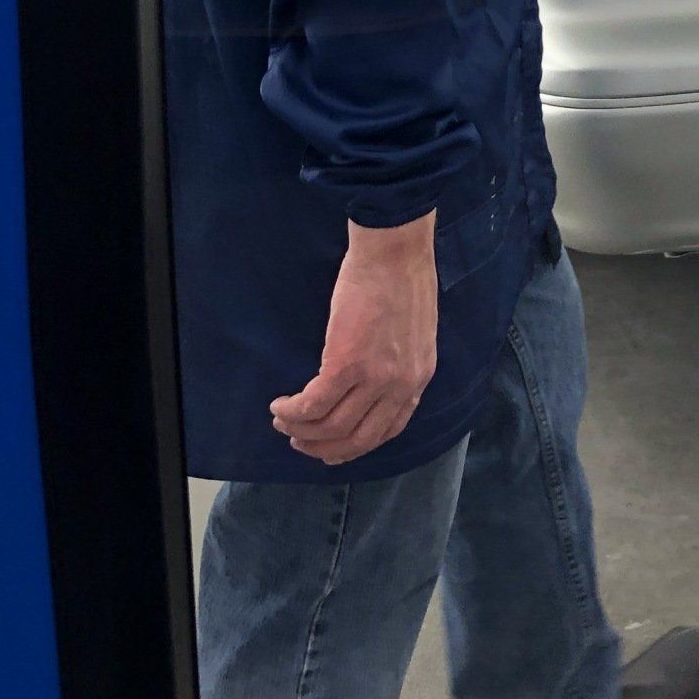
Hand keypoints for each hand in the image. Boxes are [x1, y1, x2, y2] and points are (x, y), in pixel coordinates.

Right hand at [270, 213, 438, 465]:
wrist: (395, 250)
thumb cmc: (402, 278)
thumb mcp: (414, 332)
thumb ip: (399, 362)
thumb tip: (372, 382)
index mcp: (418, 378)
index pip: (387, 431)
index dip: (356, 445)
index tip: (333, 447)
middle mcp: (400, 386)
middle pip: (357, 440)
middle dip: (324, 448)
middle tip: (300, 443)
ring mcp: (375, 378)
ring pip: (330, 428)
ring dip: (300, 431)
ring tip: (282, 421)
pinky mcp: (346, 364)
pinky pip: (312, 405)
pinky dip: (292, 412)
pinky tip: (280, 405)